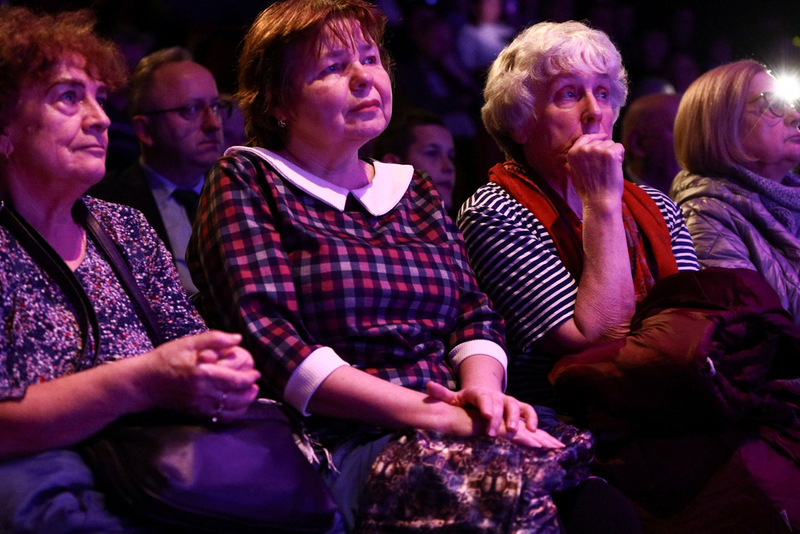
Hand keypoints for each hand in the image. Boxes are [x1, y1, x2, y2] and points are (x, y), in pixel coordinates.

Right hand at [143, 331, 260, 421]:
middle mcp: (203, 392)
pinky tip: (236, 406)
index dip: (250, 377)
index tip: (256, 372)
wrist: (143, 382)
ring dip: (245, 404)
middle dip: (250, 391)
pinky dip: (232, 414)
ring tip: (250, 395)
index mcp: (203, 373)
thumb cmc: (165, 359)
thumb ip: (215, 339)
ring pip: (230, 410)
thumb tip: (238, 338)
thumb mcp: (188, 342)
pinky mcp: (195, 413)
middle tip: (256, 384)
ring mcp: (199, 405)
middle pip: (236, 397)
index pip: (235, 380)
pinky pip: (219, 418)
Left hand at [426, 381, 561, 447]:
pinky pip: (528, 410)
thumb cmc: (467, 401)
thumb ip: (442, 394)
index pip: (482, 398)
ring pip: (516, 406)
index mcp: (479, 393)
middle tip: (493, 433)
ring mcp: (508, 400)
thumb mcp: (454, 397)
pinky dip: (532, 419)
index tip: (486, 417)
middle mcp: (496, 395)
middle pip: (499, 404)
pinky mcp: (518, 407)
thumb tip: (428, 386)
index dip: (486, 406)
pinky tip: (533, 431)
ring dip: (516, 419)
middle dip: (498, 418)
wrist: (484, 393)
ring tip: (514, 433)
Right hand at [566, 133, 624, 207]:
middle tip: (604, 168)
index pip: (584, 138)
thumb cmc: (589, 190)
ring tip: (608, 170)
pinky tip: (615, 168)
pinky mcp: (610, 153)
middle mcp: (583, 149)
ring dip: (613, 154)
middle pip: (600, 141)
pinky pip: (620, 147)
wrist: (599, 201)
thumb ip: (578, 158)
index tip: (603, 137)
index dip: (595, 137)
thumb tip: (585, 148)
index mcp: (573, 153)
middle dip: (605, 150)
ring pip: (611, 144)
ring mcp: (597, 150)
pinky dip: (621, 156)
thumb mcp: (575, 172)